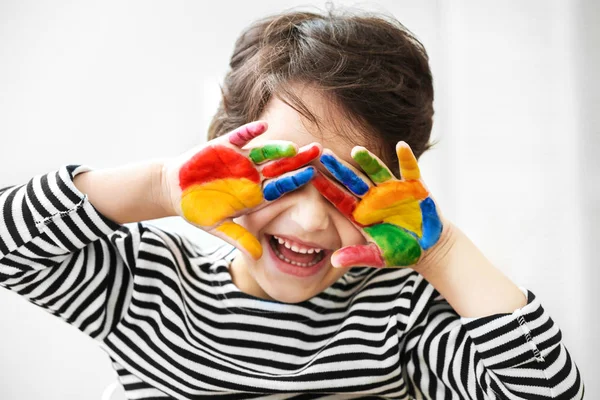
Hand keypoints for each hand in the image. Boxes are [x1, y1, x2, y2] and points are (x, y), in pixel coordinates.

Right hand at [162, 121, 320, 259]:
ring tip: (293, 146)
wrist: (174, 189)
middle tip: (319, 151)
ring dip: (278, 148)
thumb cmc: (197, 209)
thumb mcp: (217, 226)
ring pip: (264, 151)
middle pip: (280, 166)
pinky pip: (240, 136)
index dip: (296, 181)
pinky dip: (250, 132)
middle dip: (298, 160)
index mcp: (254, 194)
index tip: (313, 177)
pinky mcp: (225, 145)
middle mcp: (252, 174)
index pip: (281, 187)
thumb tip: (257, 256)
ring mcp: (240, 159)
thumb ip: (238, 238)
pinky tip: (263, 127)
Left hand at [311, 141, 442, 268]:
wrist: (428, 247)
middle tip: (324, 154)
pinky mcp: (414, 185)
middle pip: (353, 180)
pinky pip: (410, 169)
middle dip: (340, 168)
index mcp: (362, 213)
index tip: (311, 177)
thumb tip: (334, 262)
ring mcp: (393, 189)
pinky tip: (401, 146)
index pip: (340, 198)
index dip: (326, 188)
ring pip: (377, 171)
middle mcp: (374, 197)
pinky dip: (406, 158)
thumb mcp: (378, 256)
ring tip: (357, 150)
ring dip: (368, 160)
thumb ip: (357, 256)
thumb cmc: (400, 251)